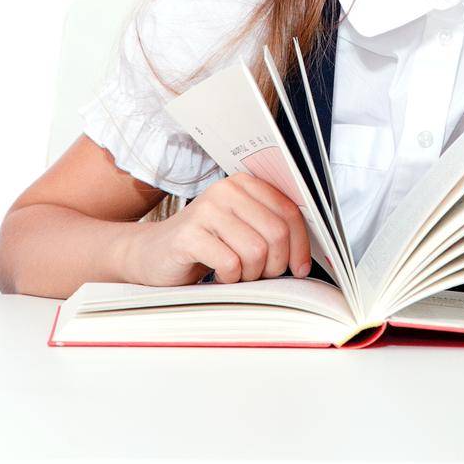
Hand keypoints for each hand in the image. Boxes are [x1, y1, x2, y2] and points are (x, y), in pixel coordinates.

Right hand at [130, 172, 313, 285]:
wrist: (154, 255)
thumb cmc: (206, 245)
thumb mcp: (243, 230)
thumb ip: (272, 230)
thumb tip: (309, 253)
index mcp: (245, 184)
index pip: (289, 213)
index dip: (301, 245)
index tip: (300, 268)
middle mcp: (226, 191)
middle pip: (276, 233)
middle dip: (275, 264)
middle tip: (260, 275)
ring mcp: (206, 211)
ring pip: (256, 251)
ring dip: (251, 274)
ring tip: (237, 274)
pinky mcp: (189, 235)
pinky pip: (230, 264)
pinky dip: (229, 279)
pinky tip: (218, 275)